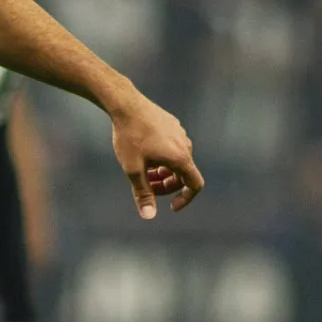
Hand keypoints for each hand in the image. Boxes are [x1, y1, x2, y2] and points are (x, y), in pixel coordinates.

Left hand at [108, 94, 203, 218]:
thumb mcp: (133, 169)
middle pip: (184, 174)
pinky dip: (162, 158)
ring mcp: (180, 133)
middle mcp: (185, 145)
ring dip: (163, 172)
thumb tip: (149, 216)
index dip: (185, 199)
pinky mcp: (172, 124)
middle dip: (167, 186)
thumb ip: (143, 193)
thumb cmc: (129, 137)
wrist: (126, 105)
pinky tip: (143, 155)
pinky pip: (172, 147)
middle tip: (147, 187)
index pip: (195, 185)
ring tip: (143, 172)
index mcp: (181, 157)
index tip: (171, 207)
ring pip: (176, 160)